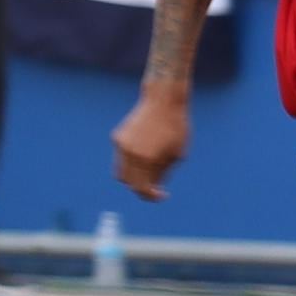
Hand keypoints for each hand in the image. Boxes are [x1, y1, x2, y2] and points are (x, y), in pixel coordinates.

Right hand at [112, 83, 192, 198]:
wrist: (163, 99)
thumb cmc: (175, 125)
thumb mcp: (178, 153)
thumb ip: (164, 172)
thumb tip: (154, 186)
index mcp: (147, 160)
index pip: (142, 188)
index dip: (151, 196)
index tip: (161, 195)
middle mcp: (130, 154)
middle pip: (129, 183)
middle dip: (141, 189)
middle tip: (154, 189)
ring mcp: (122, 145)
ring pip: (121, 172)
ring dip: (133, 178)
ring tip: (149, 174)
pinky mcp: (118, 136)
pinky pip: (121, 157)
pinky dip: (131, 162)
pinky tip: (145, 154)